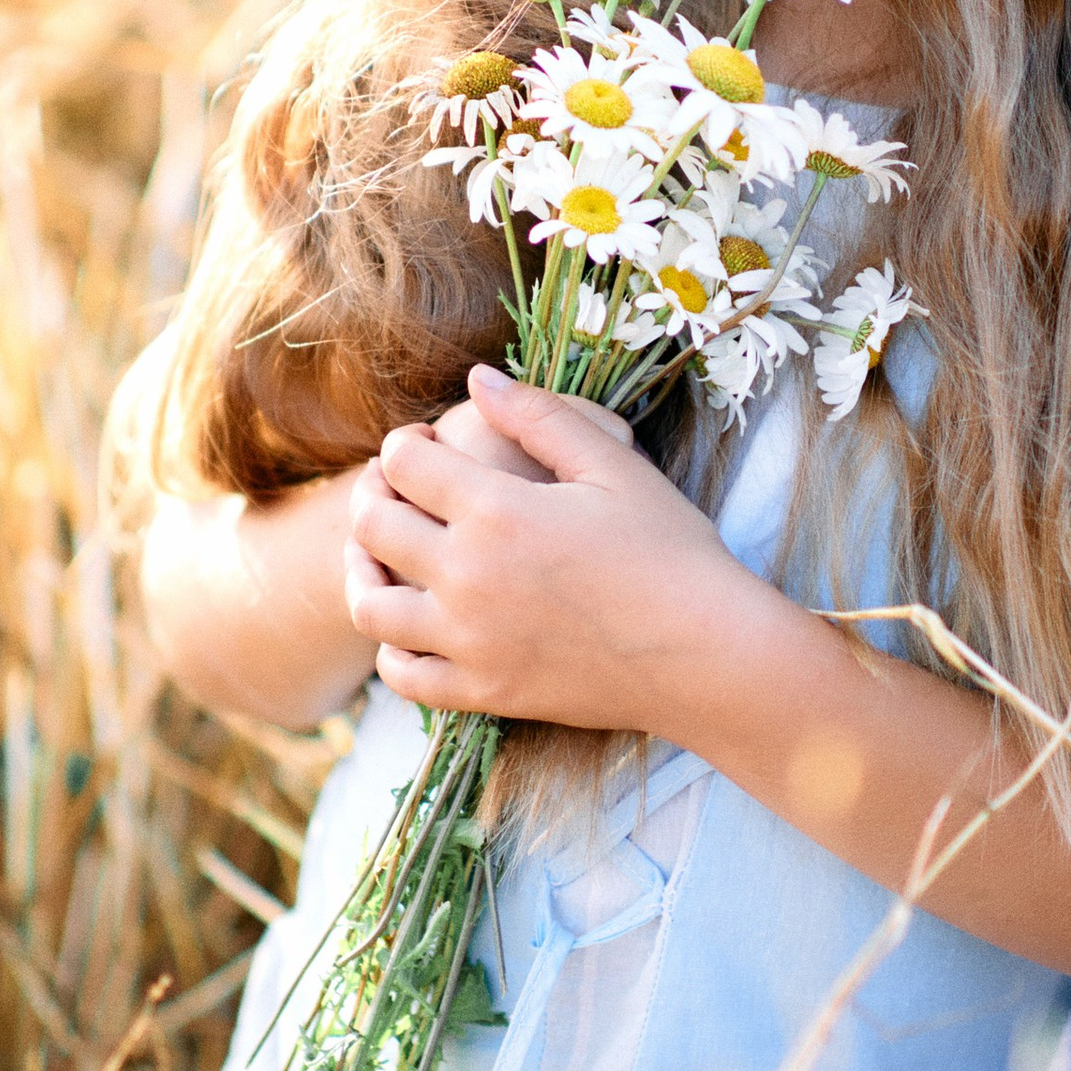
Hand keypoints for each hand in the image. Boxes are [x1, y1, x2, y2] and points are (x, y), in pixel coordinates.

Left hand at [343, 366, 762, 730]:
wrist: (707, 654)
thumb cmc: (672, 551)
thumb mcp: (613, 465)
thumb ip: (539, 414)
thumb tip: (476, 377)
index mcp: (497, 510)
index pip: (405, 463)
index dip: (403, 443)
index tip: (421, 443)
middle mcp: (468, 576)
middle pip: (373, 527)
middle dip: (372, 494)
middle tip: (392, 488)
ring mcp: (470, 641)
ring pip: (371, 605)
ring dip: (363, 571)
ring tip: (381, 556)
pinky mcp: (484, 692)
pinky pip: (403, 675)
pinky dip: (390, 649)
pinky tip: (410, 627)